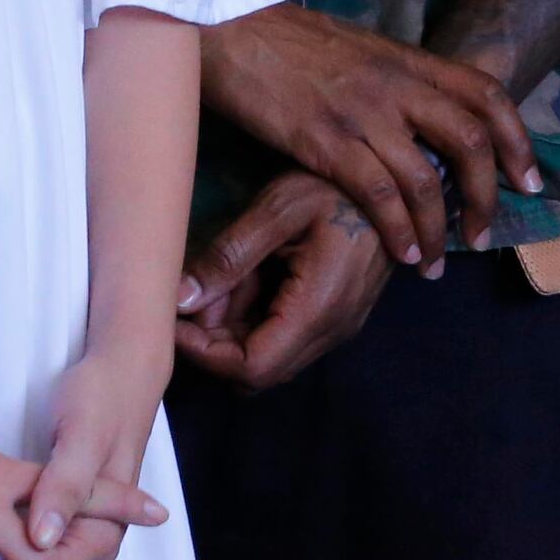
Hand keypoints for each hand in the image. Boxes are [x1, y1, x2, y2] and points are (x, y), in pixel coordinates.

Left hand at [23, 349, 172, 559]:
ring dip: (2, 549)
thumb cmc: (101, 399)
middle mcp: (92, 538)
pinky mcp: (59, 509)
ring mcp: (75, 526)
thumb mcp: (81, 438)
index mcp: (104, 531)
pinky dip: (5, 533)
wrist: (119, 373)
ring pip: (33, 559)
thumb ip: (65, 489)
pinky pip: (30, 537)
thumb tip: (40, 540)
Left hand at [176, 169, 392, 389]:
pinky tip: (239, 278)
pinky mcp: (330, 317)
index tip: (169, 322)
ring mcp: (333, 328)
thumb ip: (230, 256)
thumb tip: (181, 300)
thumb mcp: (277, 210)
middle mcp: (330, 331)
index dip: (205, 355)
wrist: (390, 191)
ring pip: (267, 354)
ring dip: (230, 327)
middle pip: (258, 369)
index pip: (253, 367)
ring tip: (215, 276)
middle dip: (213, 340)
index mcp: (318, 309)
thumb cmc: (333, 190)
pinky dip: (250, 317)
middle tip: (190, 291)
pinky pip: (282, 336)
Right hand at [201, 0, 535, 267]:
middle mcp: (394, 84)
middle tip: (482, 231)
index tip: (526, 180)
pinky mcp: (324, 140)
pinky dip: (399, 230)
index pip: (486, 95)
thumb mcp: (352, 46)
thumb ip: (390, 77)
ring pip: (428, 179)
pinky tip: (401, 251)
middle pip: (471, 141)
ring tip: (435, 260)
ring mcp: (362, 112)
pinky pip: (380, 195)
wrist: (222, 24)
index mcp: (403, 58)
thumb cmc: (277, 37)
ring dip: (441, 228)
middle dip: (487, 196)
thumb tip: (415, 113)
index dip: (517, 141)